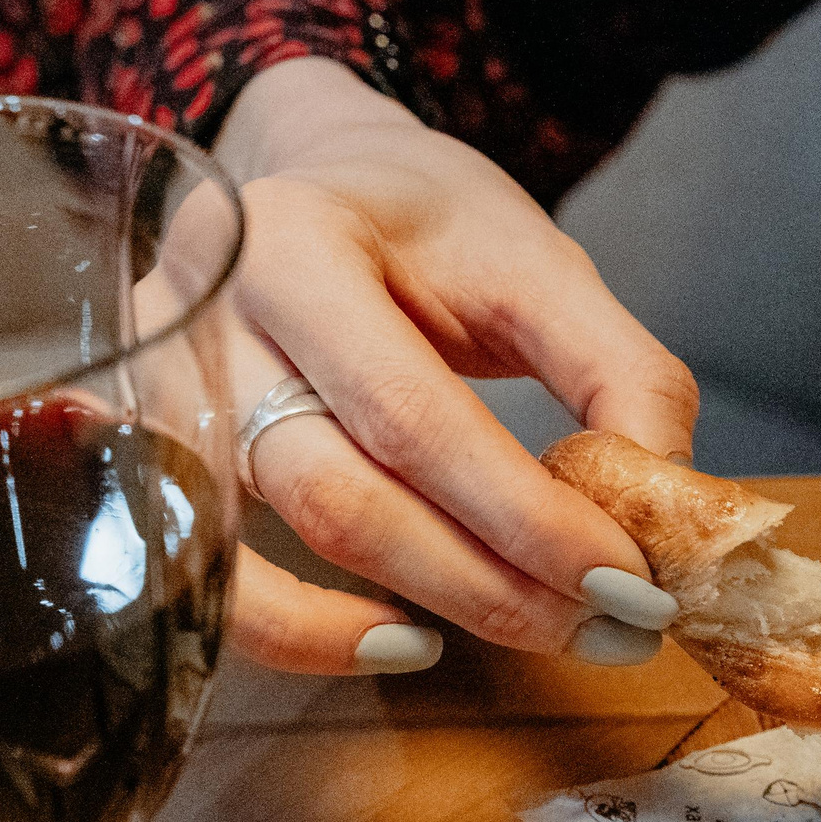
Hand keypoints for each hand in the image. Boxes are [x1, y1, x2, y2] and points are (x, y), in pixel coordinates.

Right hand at [208, 57, 699, 673]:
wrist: (321, 181)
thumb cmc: (428, 223)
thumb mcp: (540, 262)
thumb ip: (617, 372)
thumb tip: (665, 507)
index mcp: (293, 244)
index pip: (412, 413)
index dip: (524, 514)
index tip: (628, 578)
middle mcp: (196, 321)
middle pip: (344, 497)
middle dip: (493, 582)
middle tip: (613, 625)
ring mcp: (158, 399)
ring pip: (290, 546)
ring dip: (434, 606)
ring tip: (550, 630)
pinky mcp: (154, 463)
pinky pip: (220, 585)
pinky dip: (311, 636)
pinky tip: (411, 640)